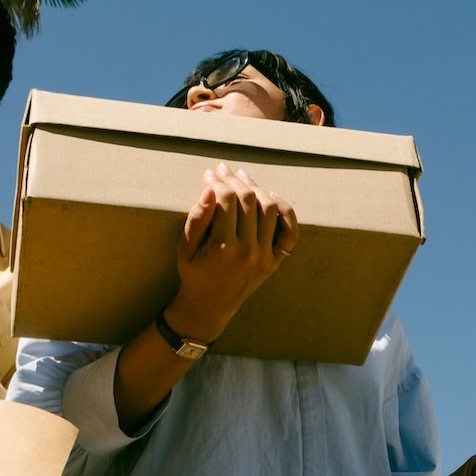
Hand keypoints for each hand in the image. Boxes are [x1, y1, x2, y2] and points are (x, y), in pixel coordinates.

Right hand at [163, 162, 299, 340]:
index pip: (226, 200)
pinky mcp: (275, 260)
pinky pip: (290, 232)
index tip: (210, 173)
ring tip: (242, 178)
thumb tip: (210, 189)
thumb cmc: (194, 273)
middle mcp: (249, 250)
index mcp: (223, 247)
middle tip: (224, 170)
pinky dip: (285, 211)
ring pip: (269, 209)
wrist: (210, 305)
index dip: (218, 182)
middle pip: (248, 200)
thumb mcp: (185, 247)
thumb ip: (197, 218)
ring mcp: (265, 256)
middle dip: (234, 180)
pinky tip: (272, 196)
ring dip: (256, 189)